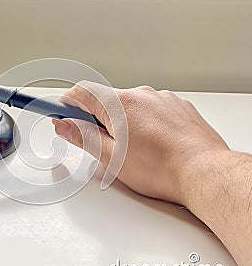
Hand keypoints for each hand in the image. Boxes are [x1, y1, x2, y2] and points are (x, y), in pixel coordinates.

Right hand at [53, 81, 228, 204]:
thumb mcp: (111, 158)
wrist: (204, 173)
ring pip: (130, 106)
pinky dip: (143, 122)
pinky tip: (151, 144)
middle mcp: (141, 95)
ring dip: (121, 121)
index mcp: (120, 104)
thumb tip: (65, 125)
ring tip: (131, 149)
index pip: (82, 92)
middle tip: (97, 142)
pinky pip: (151, 110)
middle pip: (105, 100)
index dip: (66, 103)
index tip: (59, 113)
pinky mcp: (178, 107)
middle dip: (96, 118)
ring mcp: (162, 99)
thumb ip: (84, 137)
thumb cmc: (161, 169)